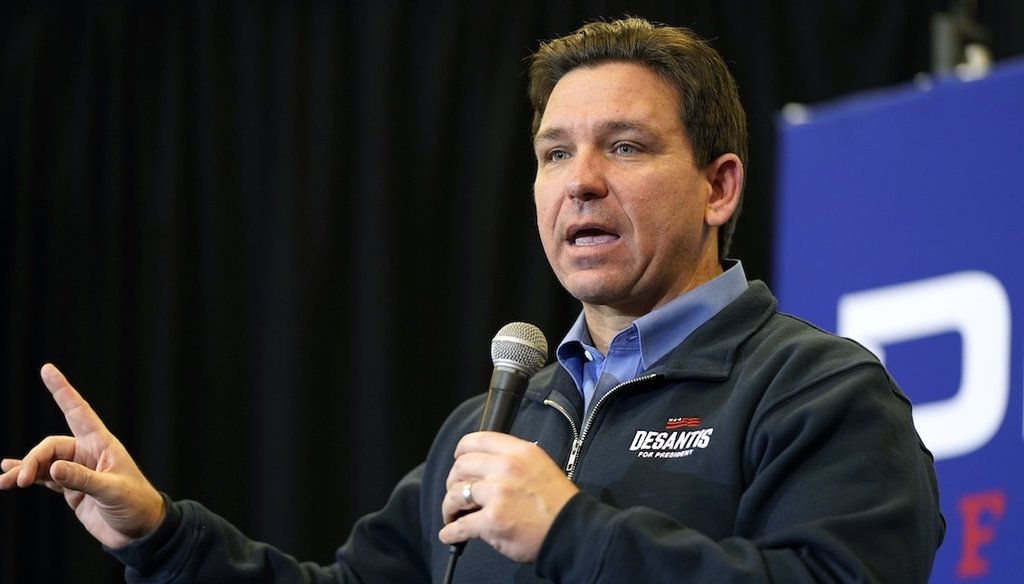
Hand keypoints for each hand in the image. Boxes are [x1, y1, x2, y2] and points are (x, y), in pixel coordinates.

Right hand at [0, 364, 164, 548]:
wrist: (140, 531)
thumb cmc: (135, 505)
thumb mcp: (111, 491)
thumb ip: (82, 479)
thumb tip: (51, 467)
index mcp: (102, 444)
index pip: (78, 411)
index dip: (62, 390)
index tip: (47, 369)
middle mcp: (88, 453)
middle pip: (51, 446)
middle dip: (32, 460)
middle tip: (19, 480)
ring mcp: (78, 471)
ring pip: (44, 463)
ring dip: (24, 469)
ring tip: (4, 481)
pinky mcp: (72, 488)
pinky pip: (44, 477)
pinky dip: (27, 475)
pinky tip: (8, 476)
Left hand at [439, 431, 577, 562]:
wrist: (572, 530)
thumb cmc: (559, 503)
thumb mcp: (540, 466)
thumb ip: (514, 460)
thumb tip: (486, 467)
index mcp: (519, 451)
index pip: (477, 440)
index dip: (461, 451)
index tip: (458, 460)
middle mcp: (506, 468)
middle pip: (461, 467)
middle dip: (453, 482)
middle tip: (456, 493)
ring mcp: (498, 494)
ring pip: (455, 495)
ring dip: (448, 507)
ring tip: (452, 515)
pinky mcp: (492, 520)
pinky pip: (459, 525)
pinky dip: (450, 532)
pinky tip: (450, 534)